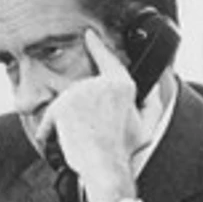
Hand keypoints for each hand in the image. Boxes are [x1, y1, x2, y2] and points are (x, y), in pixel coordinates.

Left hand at [36, 29, 163, 201]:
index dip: (97, 45)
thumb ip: (152, 104)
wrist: (103, 167)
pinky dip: (49, 132)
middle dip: (82, 113)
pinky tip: (58, 142)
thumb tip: (152, 88)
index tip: (88, 34)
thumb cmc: (123, 151)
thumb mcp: (146, 128)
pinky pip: (49, 119)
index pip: (107, 59)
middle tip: (93, 134)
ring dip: (67, 124)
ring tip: (80, 141)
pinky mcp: (61, 106)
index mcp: (122, 85)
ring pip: (65, 106)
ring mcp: (78, 93)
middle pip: (82, 92)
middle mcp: (99, 84)